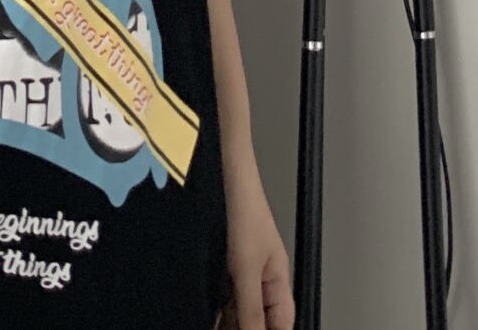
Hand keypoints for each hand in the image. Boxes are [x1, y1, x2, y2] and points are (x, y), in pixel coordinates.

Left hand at [215, 158, 293, 329]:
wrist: (219, 164)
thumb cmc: (241, 202)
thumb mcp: (245, 266)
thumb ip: (250, 309)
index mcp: (277, 278)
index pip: (281, 324)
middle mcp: (258, 273)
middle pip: (255, 317)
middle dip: (241, 327)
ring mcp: (236, 264)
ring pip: (233, 305)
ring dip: (223, 316)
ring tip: (206, 320)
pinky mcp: (216, 255)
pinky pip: (216, 289)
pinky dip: (210, 302)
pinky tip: (196, 306)